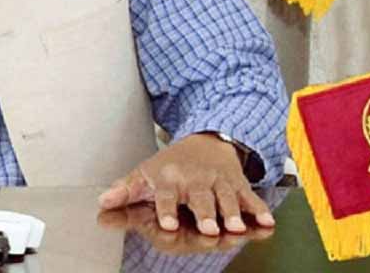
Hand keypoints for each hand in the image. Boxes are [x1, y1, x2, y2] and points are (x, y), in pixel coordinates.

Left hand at [97, 133, 274, 235]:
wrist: (207, 140)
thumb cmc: (172, 165)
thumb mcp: (145, 175)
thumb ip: (126, 192)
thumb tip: (102, 204)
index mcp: (170, 178)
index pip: (167, 196)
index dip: (166, 210)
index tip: (168, 224)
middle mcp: (196, 180)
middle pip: (201, 199)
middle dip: (206, 214)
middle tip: (209, 230)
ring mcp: (219, 182)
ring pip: (227, 199)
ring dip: (233, 214)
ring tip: (236, 229)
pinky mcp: (238, 185)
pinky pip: (250, 198)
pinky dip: (259, 211)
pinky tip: (267, 223)